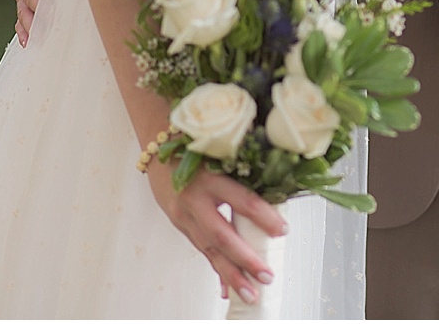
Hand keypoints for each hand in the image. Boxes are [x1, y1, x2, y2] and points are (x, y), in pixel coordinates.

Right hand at [146, 160, 287, 304]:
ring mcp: (184, 216)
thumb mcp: (221, 154)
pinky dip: (216, 268)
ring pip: (209, 250)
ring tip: (250, 292)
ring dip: (230, 274)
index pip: (241, 200)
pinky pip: (202, 250)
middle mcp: (194, 200)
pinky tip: (228, 287)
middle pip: (221, 235)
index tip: (282, 230)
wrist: (156, 147)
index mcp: (209, 178)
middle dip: (244, 259)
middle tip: (265, 275)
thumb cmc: (195, 146)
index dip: (263, 216)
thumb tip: (278, 189)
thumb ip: (244, 171)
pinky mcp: (181, 225)